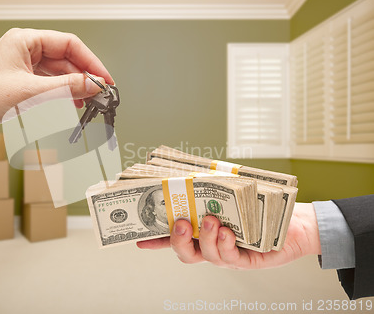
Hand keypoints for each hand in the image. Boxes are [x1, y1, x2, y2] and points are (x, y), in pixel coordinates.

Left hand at [0, 28, 113, 154]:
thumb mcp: (31, 93)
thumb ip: (66, 88)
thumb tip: (94, 85)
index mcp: (25, 40)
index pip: (68, 44)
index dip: (90, 62)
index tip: (104, 80)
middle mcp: (24, 51)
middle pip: (65, 59)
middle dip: (83, 77)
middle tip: (100, 94)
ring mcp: (22, 68)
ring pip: (57, 74)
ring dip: (73, 88)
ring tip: (88, 102)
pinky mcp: (20, 85)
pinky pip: (48, 86)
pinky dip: (61, 95)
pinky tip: (71, 105)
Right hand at [137, 203, 320, 268]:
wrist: (292, 221)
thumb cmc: (260, 206)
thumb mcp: (232, 193)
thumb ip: (212, 188)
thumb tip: (193, 171)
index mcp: (203, 232)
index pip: (174, 237)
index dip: (156, 240)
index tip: (139, 238)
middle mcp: (211, 245)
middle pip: (185, 252)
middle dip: (177, 239)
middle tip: (179, 222)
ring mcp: (226, 254)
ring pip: (205, 254)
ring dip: (204, 237)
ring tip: (211, 221)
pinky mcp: (245, 259)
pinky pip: (229, 256)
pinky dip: (225, 244)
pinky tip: (228, 232)